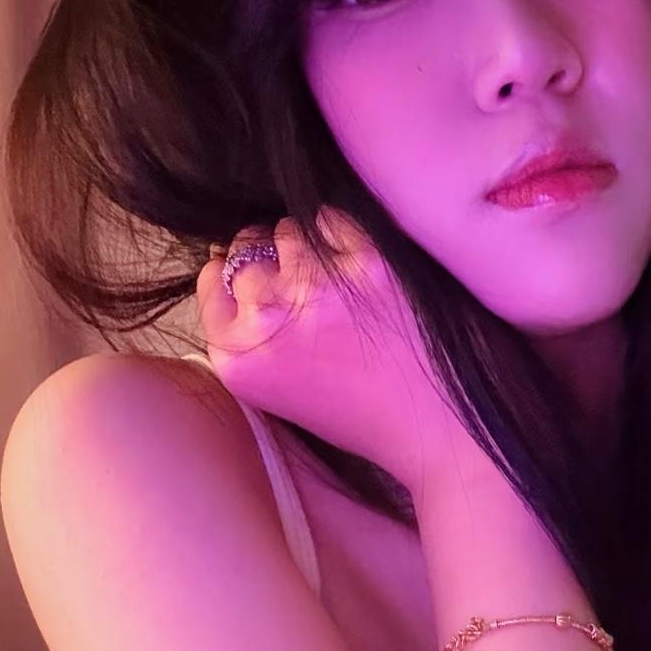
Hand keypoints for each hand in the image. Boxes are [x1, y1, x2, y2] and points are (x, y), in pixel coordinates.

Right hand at [196, 208, 488, 501]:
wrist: (439, 429)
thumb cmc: (365, 414)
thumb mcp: (280, 391)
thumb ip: (250, 335)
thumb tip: (230, 264)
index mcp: (239, 360)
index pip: (212, 284)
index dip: (237, 275)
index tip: (260, 277)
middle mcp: (267, 319)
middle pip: (247, 254)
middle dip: (273, 261)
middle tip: (311, 288)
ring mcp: (317, 285)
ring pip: (289, 230)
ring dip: (309, 245)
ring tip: (342, 283)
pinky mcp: (366, 262)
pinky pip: (334, 220)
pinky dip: (346, 236)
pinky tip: (367, 273)